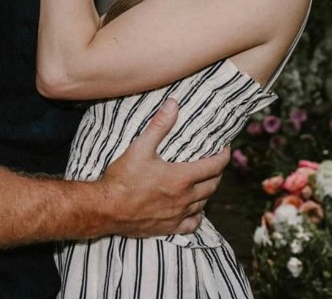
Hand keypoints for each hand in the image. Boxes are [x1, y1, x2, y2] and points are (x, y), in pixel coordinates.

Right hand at [98, 99, 229, 236]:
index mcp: (181, 178)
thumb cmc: (122, 178)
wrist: (105, 209)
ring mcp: (178, 215)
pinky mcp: (169, 228)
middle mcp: (184, 198)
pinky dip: (197, 216)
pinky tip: (194, 209)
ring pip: (204, 203)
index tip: (225, 148)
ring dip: (208, 191)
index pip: (214, 166)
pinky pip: (192, 224)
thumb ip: (159, 126)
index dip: (223, 155)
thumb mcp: (140, 147)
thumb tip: (173, 105)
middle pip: (213, 185)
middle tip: (214, 162)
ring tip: (205, 181)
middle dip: (217, 172)